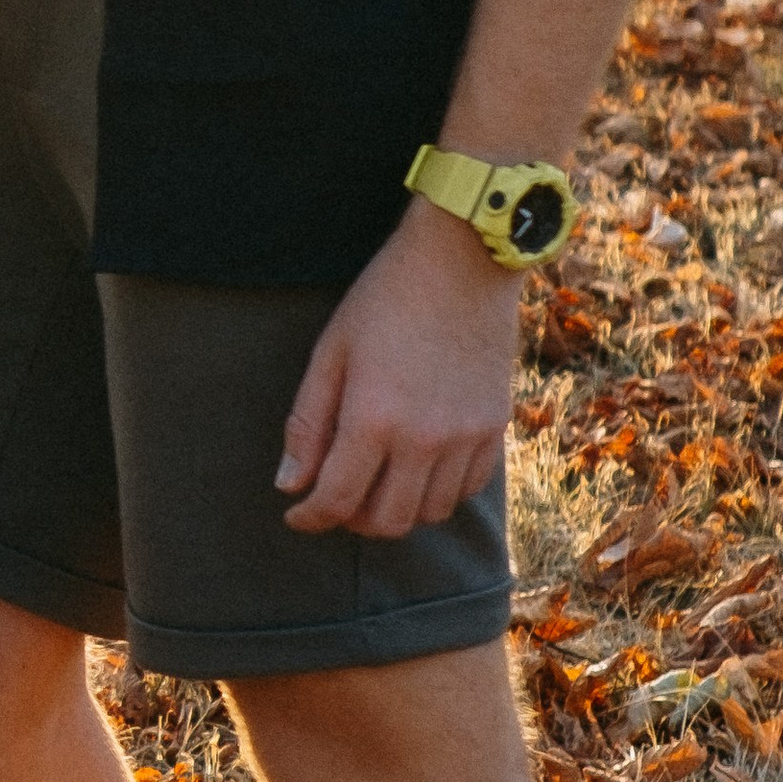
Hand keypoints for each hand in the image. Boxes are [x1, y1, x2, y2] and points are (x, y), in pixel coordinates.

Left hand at [274, 196, 522, 539]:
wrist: (462, 260)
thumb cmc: (385, 298)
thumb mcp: (331, 351)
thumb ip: (308, 422)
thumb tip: (288, 485)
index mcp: (374, 418)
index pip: (337, 499)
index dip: (310, 517)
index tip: (296, 514)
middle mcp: (424, 439)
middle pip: (387, 521)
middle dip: (352, 520)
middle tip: (336, 498)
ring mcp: (466, 437)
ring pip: (429, 513)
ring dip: (396, 509)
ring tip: (376, 481)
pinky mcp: (494, 428)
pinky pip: (466, 490)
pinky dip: (438, 494)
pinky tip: (417, 469)